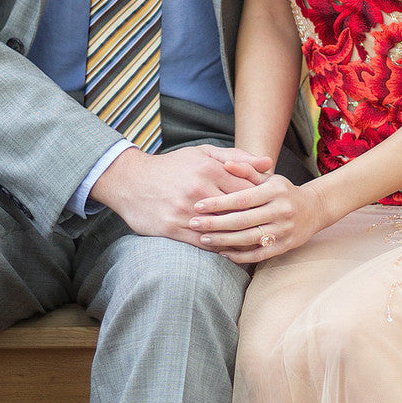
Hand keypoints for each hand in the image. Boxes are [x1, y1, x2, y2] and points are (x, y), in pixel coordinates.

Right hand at [92, 145, 273, 243]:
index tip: (272, 207)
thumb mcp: (203, 153)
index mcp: (208, 170)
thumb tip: (269, 163)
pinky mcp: (172, 228)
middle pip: (238, 211)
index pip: (247, 189)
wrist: (129, 181)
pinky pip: (203, 242)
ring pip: (222, 230)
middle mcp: (198, 190)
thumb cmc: (172, 166)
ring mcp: (185, 211)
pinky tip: (232, 249)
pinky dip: (220, 247)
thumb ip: (237, 158)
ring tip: (258, 244)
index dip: (262, 200)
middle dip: (256, 221)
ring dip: (241, 239)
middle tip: (272, 229)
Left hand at [188, 166, 335, 263]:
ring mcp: (284, 230)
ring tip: (203, 238)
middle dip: (215, 223)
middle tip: (193, 223)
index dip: (218, 203)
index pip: (242, 198)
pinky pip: (258, 254)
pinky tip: (222, 252)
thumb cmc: (282, 191)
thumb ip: (246, 170)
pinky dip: (239, 255)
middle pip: (242, 220)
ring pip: (248, 239)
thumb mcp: (268, 178)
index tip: (198, 206)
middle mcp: (281, 210)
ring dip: (223, 240)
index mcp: (275, 191)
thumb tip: (226, 164)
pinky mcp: (285, 246)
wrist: (313, 210)